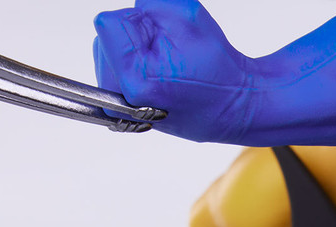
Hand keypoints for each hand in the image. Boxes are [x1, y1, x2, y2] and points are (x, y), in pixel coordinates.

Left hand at [93, 0, 252, 142]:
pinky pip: (111, 66)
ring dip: (133, 49)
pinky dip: (132, 63)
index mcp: (134, 77)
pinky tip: (155, 76)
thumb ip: (149, 2)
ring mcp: (116, 105)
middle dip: (135, 37)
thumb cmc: (217, 70)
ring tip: (165, 69)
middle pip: (105, 37)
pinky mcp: (116, 107)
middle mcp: (119, 97)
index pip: (109, 23)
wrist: (231, 106)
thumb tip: (131, 9)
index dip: (140, 22)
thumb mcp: (189, 16)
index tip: (165, 41)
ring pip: (106, 50)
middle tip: (170, 57)